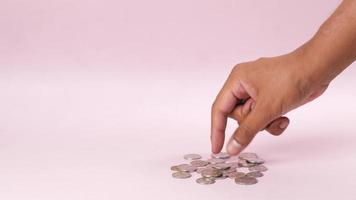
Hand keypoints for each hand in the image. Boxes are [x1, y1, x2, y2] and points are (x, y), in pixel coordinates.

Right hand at [211, 51, 328, 154]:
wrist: (318, 69)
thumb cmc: (291, 79)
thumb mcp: (266, 109)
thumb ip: (247, 130)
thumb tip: (231, 148)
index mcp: (236, 80)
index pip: (219, 109)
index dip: (216, 130)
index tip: (217, 149)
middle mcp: (243, 84)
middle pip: (237, 116)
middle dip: (252, 122)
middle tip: (265, 117)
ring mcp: (257, 91)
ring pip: (251, 118)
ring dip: (265, 123)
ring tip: (278, 116)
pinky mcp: (269, 97)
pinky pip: (262, 116)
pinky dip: (272, 121)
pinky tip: (284, 117)